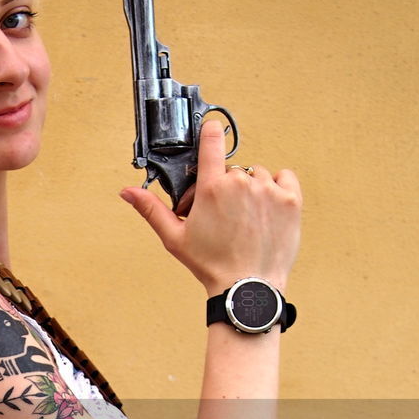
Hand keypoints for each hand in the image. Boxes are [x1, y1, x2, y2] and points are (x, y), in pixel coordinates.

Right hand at [120, 119, 301, 295]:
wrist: (247, 286)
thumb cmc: (211, 265)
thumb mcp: (174, 238)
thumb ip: (151, 209)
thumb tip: (128, 191)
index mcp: (212, 188)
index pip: (212, 141)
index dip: (210, 132)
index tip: (211, 131)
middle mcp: (241, 183)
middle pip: (231, 169)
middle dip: (225, 186)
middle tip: (220, 214)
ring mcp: (268, 190)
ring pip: (256, 174)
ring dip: (250, 189)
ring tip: (244, 217)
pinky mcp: (291, 199)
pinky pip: (283, 178)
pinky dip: (276, 189)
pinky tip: (266, 210)